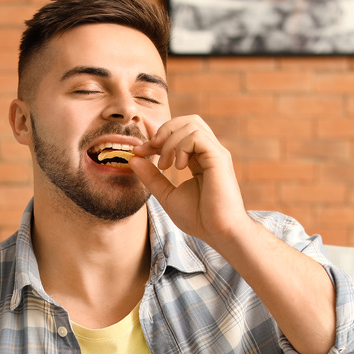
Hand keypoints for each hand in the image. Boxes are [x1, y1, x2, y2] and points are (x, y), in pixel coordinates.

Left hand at [130, 115, 252, 247]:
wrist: (219, 233)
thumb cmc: (199, 218)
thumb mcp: (167, 195)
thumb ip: (151, 177)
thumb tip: (134, 159)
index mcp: (199, 159)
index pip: (178, 134)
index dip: (156, 139)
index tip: (139, 152)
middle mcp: (210, 152)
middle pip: (188, 120)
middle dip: (164, 130)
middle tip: (151, 150)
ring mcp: (216, 153)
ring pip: (192, 124)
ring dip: (170, 141)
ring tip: (165, 166)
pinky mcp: (219, 158)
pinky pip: (197, 136)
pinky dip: (181, 146)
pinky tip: (178, 167)